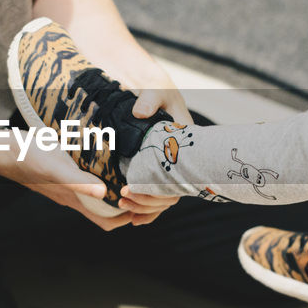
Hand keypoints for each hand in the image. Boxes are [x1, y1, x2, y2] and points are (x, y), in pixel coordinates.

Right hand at [0, 135, 133, 230]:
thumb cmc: (25, 157)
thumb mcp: (55, 166)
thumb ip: (77, 181)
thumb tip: (104, 194)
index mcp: (74, 199)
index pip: (108, 221)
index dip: (128, 216)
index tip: (142, 200)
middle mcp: (73, 196)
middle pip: (107, 211)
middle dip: (127, 204)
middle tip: (143, 186)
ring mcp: (67, 185)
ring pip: (98, 196)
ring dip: (116, 189)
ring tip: (132, 173)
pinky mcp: (63, 172)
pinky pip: (88, 181)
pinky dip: (102, 175)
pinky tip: (108, 158)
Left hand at [118, 64, 190, 225]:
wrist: (153, 92)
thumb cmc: (159, 91)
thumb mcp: (157, 89)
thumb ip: (150, 98)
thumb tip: (140, 112)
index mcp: (185, 144)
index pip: (179, 174)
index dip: (158, 188)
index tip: (132, 188)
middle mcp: (180, 161)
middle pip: (171, 192)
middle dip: (148, 200)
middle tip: (123, 196)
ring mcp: (170, 168)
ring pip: (164, 198)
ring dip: (145, 207)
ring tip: (122, 205)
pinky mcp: (158, 171)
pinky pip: (158, 196)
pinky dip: (147, 209)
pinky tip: (133, 219)